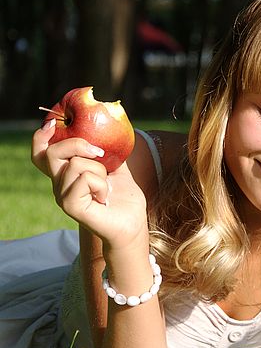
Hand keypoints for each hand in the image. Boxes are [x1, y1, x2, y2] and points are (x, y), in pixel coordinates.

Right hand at [31, 120, 147, 248]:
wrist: (133, 223)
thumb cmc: (124, 198)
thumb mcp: (116, 168)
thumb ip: (108, 151)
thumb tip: (109, 132)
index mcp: (66, 174)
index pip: (41, 154)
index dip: (41, 138)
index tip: (52, 124)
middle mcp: (59, 184)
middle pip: (52, 152)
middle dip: (78, 144)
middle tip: (100, 153)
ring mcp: (62, 195)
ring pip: (75, 164)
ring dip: (100, 171)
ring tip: (106, 187)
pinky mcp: (70, 205)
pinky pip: (84, 179)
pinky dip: (101, 184)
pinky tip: (104, 197)